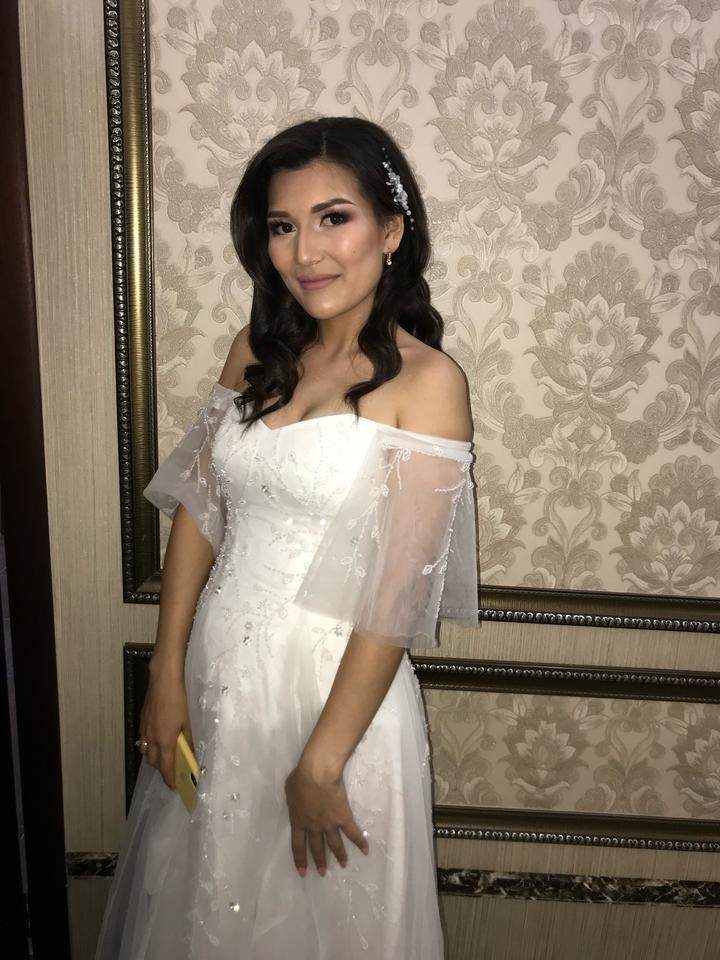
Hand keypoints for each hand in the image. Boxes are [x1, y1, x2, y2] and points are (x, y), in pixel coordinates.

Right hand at [139, 662, 192, 790]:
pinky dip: (149, 745)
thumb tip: (190, 755)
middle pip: (153, 762)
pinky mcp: (142, 720)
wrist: (162, 680)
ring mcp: (144, 729)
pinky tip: (156, 739)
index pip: (165, 767)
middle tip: (172, 770)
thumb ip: (187, 741)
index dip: (169, 779)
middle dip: (162, 769)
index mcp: (164, 741)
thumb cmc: (178, 700)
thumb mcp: (187, 722)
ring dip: (154, 758)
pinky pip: (143, 740)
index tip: (174, 787)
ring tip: (164, 756)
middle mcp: (151, 739)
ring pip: (146, 751)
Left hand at [284, 759, 368, 876]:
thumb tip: (295, 801)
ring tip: (343, 864)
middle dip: (320, 861)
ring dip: (339, 855)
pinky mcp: (343, 818)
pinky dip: (360, 842)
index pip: (298, 846)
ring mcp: (329, 824)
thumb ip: (293, 801)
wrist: (317, 774)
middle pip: (317, 847)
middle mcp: (314, 827)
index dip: (300, 860)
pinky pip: (353, 833)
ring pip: (335, 844)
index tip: (303, 872)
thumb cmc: (300, 778)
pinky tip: (365, 850)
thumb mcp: (289, 790)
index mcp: (298, 821)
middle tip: (323, 873)